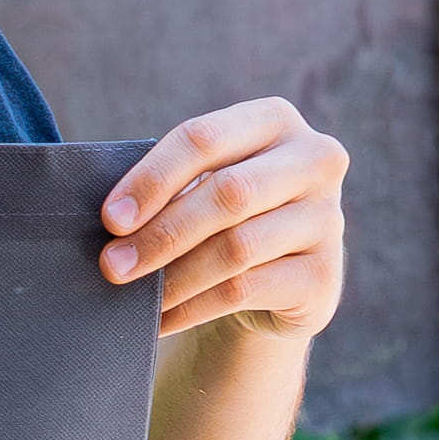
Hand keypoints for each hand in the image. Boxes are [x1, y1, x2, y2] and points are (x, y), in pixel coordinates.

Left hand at [100, 99, 347, 341]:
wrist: (272, 279)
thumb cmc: (222, 217)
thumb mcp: (202, 184)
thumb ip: (169, 187)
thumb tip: (113, 219)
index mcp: (275, 120)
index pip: (205, 138)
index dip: (152, 178)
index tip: (111, 217)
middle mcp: (315, 160)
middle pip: (228, 193)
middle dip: (162, 232)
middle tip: (112, 265)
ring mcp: (327, 219)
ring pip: (237, 247)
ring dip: (174, 275)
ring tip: (132, 295)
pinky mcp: (324, 275)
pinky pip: (244, 291)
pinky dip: (192, 307)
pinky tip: (160, 319)